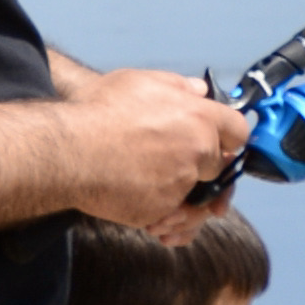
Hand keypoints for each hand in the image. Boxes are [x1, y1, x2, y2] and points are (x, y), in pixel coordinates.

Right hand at [62, 68, 246, 229]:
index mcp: (198, 116)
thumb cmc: (97, 113)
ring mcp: (181, 183)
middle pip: (217, 166)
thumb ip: (176, 86)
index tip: (219, 142)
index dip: (228, 136)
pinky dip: (167, 222)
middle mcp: (197, 151)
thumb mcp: (138, 82)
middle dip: (203, 168)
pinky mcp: (161, 211)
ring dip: (185, 199)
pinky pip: (175, 222)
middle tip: (179, 167)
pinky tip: (155, 217)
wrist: (67, 151)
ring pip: (198, 199)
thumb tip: (199, 90)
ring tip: (161, 193)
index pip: (237, 130)